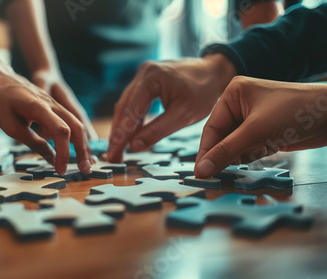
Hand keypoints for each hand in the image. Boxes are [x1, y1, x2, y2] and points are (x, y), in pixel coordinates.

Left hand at [0, 71, 93, 174]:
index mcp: (39, 107)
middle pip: (77, 126)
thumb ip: (33, 142)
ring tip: (86, 162)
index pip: (62, 130)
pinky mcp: (52, 105)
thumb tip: (51, 158)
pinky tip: (77, 149)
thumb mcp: (10, 126)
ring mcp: (54, 102)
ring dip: (83, 144)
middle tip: (86, 170)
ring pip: (76, 123)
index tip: (60, 170)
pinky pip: (69, 121)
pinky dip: (76, 136)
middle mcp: (52, 103)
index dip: (64, 152)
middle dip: (83, 149)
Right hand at [107, 54, 235, 161]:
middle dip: (118, 134)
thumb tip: (134, 147)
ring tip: (118, 151)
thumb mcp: (183, 115)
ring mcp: (142, 75)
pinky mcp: (145, 80)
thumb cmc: (203, 92)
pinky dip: (131, 119)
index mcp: (151, 78)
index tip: (113, 156)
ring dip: (122, 128)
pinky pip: (133, 102)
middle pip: (123, 108)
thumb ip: (157, 131)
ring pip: (126, 105)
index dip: (120, 136)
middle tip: (112, 158)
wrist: (214, 72)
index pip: (130, 112)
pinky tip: (129, 136)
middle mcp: (142, 73)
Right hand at [195, 76, 326, 177]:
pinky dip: (253, 154)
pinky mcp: (264, 131)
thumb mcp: (255, 131)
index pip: (212, 127)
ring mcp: (253, 118)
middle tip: (216, 175)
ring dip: (241, 154)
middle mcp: (241, 104)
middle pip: (222, 137)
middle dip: (225, 153)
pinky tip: (266, 150)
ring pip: (235, 145)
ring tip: (254, 153)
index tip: (199, 171)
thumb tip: (201, 169)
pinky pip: (248, 147)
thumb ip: (226, 151)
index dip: (206, 150)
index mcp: (233, 93)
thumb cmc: (295, 111)